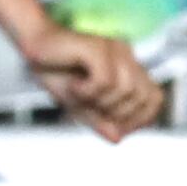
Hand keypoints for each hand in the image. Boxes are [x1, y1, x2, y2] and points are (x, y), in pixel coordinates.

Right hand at [20, 21, 161, 139]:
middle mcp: (126, 55)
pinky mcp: (98, 47)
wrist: (32, 46)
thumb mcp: (79, 104)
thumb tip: (117, 139)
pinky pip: (105, 80)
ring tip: (79, 95)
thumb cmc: (55, 71)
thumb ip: (100, 120)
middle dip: (118, 113)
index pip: (154, 99)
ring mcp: (114, 49)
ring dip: (100, 102)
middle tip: (92, 109)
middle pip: (143, 97)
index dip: (139, 119)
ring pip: (125, 89)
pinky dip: (88, 91)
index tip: (115, 127)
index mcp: (127, 67)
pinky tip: (73, 86)